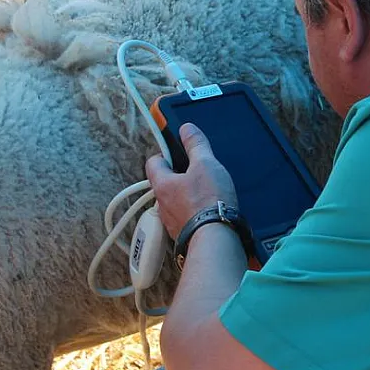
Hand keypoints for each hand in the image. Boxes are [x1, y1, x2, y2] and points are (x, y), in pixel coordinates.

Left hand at [145, 123, 237, 239]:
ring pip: (175, 203)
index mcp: (162, 184)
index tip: (179, 152)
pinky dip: (194, 213)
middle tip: (197, 173)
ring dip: (187, 196)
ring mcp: (172, 222)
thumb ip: (195, 145)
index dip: (165, 154)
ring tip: (207, 193)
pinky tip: (210, 211)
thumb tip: (187, 129)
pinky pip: (185, 219)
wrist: (216, 239)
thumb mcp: (205, 164)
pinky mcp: (184, 235)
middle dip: (179, 177)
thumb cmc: (208, 202)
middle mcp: (162, 205)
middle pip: (165, 183)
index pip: (153, 162)